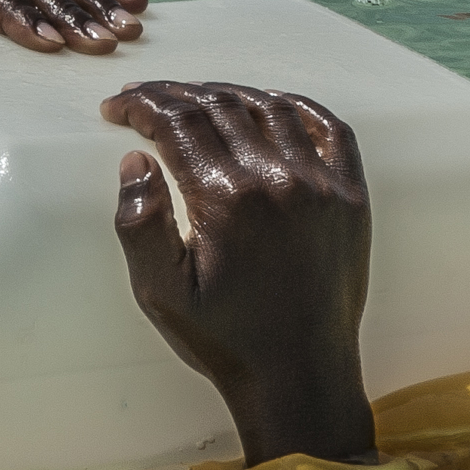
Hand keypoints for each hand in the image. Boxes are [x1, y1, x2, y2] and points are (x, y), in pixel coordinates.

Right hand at [102, 81, 377, 466]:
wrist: (300, 374)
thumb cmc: (226, 339)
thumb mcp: (161, 293)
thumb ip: (139, 223)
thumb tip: (136, 160)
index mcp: (227, 199)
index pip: (177, 123)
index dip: (141, 106)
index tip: (118, 108)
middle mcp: (279, 179)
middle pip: (219, 106)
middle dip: (174, 95)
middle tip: (147, 101)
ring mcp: (322, 185)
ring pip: (270, 108)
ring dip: (227, 94)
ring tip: (197, 99)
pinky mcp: (351, 197)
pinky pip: (330, 128)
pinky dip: (295, 106)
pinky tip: (271, 104)